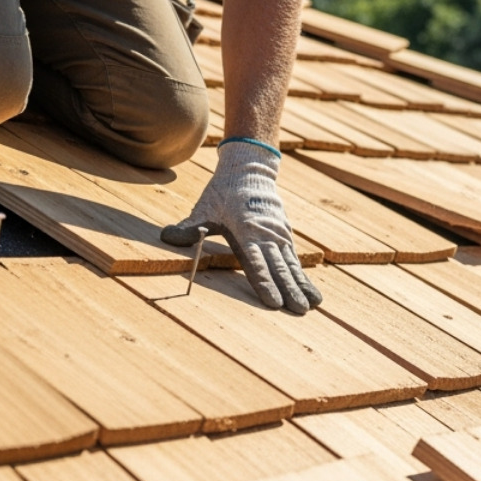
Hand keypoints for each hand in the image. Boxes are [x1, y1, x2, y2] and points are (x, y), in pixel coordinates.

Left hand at [162, 140, 322, 312]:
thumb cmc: (223, 192)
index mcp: (245, 230)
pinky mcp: (285, 234)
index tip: (274, 303)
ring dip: (301, 285)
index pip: (255, 263)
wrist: (249, 169)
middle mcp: (266, 234)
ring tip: (313, 305)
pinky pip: (296, 259)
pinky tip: (313, 293)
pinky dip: (304, 276)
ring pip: (291, 265)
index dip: (264, 283)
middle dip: (289, 290)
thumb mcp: (204, 208)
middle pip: (278, 267)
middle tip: (299, 311)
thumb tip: (166, 237)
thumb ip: (189, 227)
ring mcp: (278, 234)